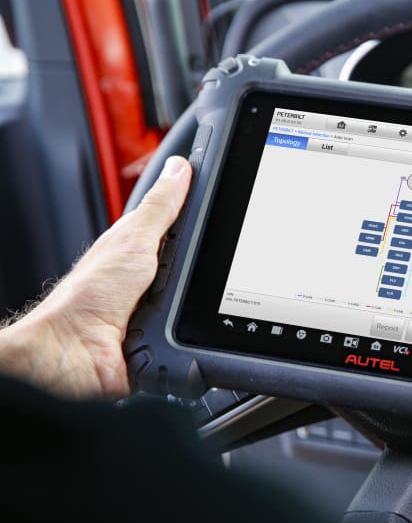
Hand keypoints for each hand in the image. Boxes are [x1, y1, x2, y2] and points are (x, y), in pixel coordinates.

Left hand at [0, 156, 191, 398]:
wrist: (74, 353)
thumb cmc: (85, 298)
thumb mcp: (133, 240)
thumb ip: (160, 207)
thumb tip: (180, 168)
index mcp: (143, 244)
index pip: (186, 222)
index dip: (206, 215)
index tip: (226, 205)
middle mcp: (153, 275)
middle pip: (201, 262)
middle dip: (205, 266)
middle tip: (190, 269)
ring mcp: (161, 308)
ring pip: (201, 298)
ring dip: (196, 304)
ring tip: (175, 303)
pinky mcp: (167, 338)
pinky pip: (196, 331)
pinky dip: (192, 331)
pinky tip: (179, 327)